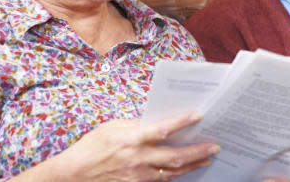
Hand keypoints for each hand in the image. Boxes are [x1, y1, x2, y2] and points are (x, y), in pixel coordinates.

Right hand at [47, 111, 219, 181]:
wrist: (75, 175)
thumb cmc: (91, 147)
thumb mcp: (112, 127)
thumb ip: (137, 124)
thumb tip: (158, 120)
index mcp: (131, 139)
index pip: (162, 129)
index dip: (182, 122)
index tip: (199, 115)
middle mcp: (138, 159)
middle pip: (175, 156)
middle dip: (198, 151)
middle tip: (215, 145)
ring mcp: (139, 175)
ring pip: (174, 172)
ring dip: (193, 164)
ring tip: (207, 158)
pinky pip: (163, 180)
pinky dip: (177, 174)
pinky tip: (187, 169)